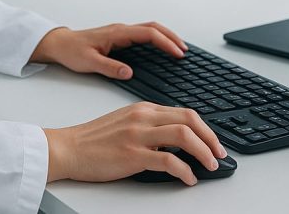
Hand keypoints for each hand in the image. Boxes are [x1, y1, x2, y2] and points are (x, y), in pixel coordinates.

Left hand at [30, 22, 187, 78]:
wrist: (60, 44)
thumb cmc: (72, 51)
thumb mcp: (89, 62)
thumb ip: (109, 68)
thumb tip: (128, 72)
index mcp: (117, 34)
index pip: (149, 34)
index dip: (166, 43)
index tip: (178, 53)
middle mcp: (122, 30)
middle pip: (154, 28)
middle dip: (171, 37)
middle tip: (185, 50)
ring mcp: (121, 33)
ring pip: (150, 30)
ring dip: (166, 37)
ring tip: (179, 49)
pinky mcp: (120, 38)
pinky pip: (144, 35)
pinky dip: (157, 40)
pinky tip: (161, 50)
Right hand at [43, 102, 226, 184]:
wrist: (68, 148)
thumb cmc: (94, 139)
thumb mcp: (125, 122)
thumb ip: (149, 125)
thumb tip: (173, 141)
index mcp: (144, 108)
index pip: (184, 112)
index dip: (205, 128)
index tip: (214, 142)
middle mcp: (143, 117)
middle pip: (190, 120)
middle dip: (211, 138)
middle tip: (220, 154)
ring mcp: (138, 135)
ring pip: (184, 136)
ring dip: (203, 152)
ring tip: (210, 165)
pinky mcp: (132, 155)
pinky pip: (168, 162)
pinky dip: (184, 171)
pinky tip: (188, 179)